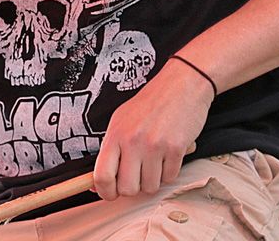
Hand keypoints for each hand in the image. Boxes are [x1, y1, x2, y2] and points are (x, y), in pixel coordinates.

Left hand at [92, 59, 213, 199]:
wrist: (182, 84)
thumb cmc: (151, 103)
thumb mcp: (122, 120)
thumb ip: (111, 149)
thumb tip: (97, 182)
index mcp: (115, 134)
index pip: (101, 176)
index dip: (105, 192)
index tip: (111, 194)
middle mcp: (132, 141)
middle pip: (127, 189)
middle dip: (133, 188)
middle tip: (138, 175)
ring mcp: (155, 146)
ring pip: (150, 187)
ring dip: (153, 179)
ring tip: (155, 160)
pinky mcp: (176, 149)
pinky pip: (170, 178)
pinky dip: (170, 171)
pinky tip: (168, 154)